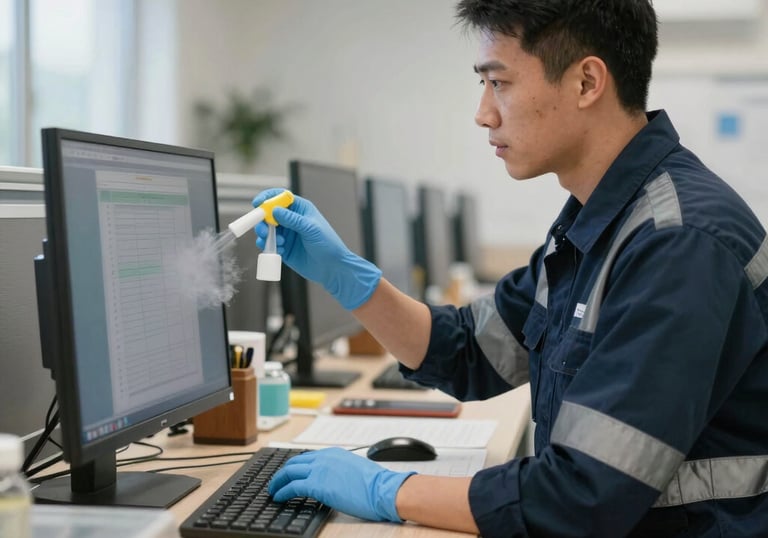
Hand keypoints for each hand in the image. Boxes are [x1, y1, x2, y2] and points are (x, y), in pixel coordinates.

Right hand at [252, 189, 381, 309]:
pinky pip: (269, 245)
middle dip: (262, 221)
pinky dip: (269, 247)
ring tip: (278, 242)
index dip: (267, 197)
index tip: (257, 203)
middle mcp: (291, 220)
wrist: (332, 267)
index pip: (280, 197)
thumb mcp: (311, 229)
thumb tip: (275, 210)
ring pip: (266, 230)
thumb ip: (293, 219)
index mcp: (300, 209)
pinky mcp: (283, 248)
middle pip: (268, 214)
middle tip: (265, 230)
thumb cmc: (328, 244)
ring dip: (266, 235)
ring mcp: (286, 234)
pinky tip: (280, 251)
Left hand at [268, 447, 414, 521]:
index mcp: (333, 453)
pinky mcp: (317, 485)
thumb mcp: (353, 469)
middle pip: (294, 462)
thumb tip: (332, 480)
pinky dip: (282, 491)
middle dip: (282, 472)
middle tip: (276, 481)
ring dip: (278, 481)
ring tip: (273, 490)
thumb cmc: (375, 484)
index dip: (295, 466)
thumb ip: (339, 470)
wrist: (382, 489)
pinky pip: (292, 487)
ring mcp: (319, 470)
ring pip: (289, 472)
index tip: (289, 473)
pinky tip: (278, 497)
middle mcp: (324, 457)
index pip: (307, 457)